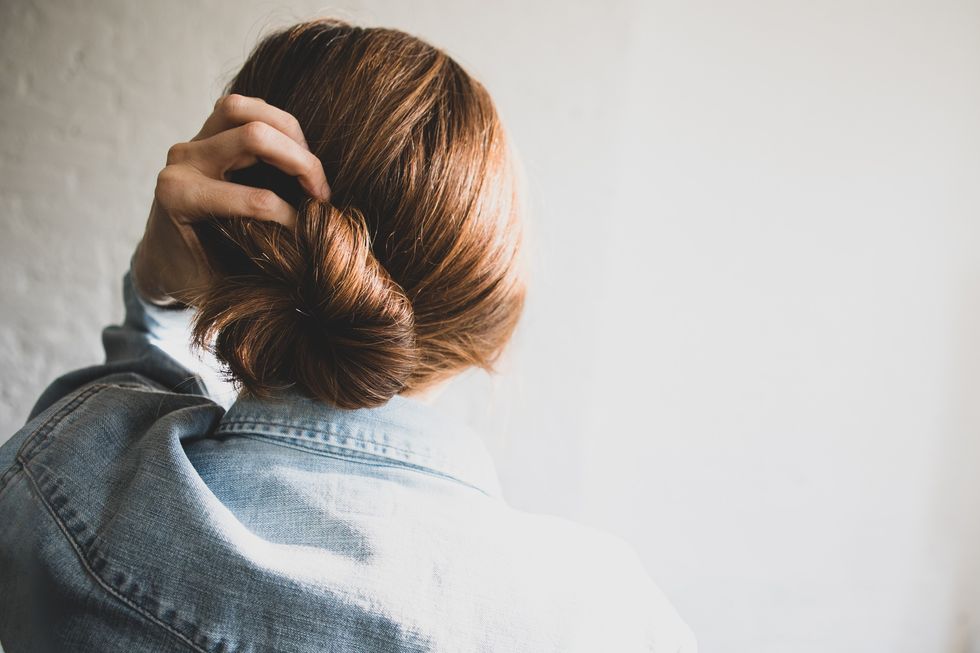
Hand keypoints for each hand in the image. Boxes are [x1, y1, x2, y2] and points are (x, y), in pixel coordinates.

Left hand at [132, 94, 329, 305]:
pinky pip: (242, 109)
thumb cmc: (196, 276)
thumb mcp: (222, 284)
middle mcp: (182, 162)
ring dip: (289, 133)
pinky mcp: (204, 133)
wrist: (162, 261)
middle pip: (253, 136)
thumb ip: (261, 265)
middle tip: (322, 195)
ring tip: (310, 166)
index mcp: (180, 198)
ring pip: (244, 109)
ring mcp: (191, 142)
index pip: (257, 198)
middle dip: (301, 163)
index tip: (311, 236)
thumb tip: (313, 252)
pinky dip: (276, 124)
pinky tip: (295, 154)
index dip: (294, 218)